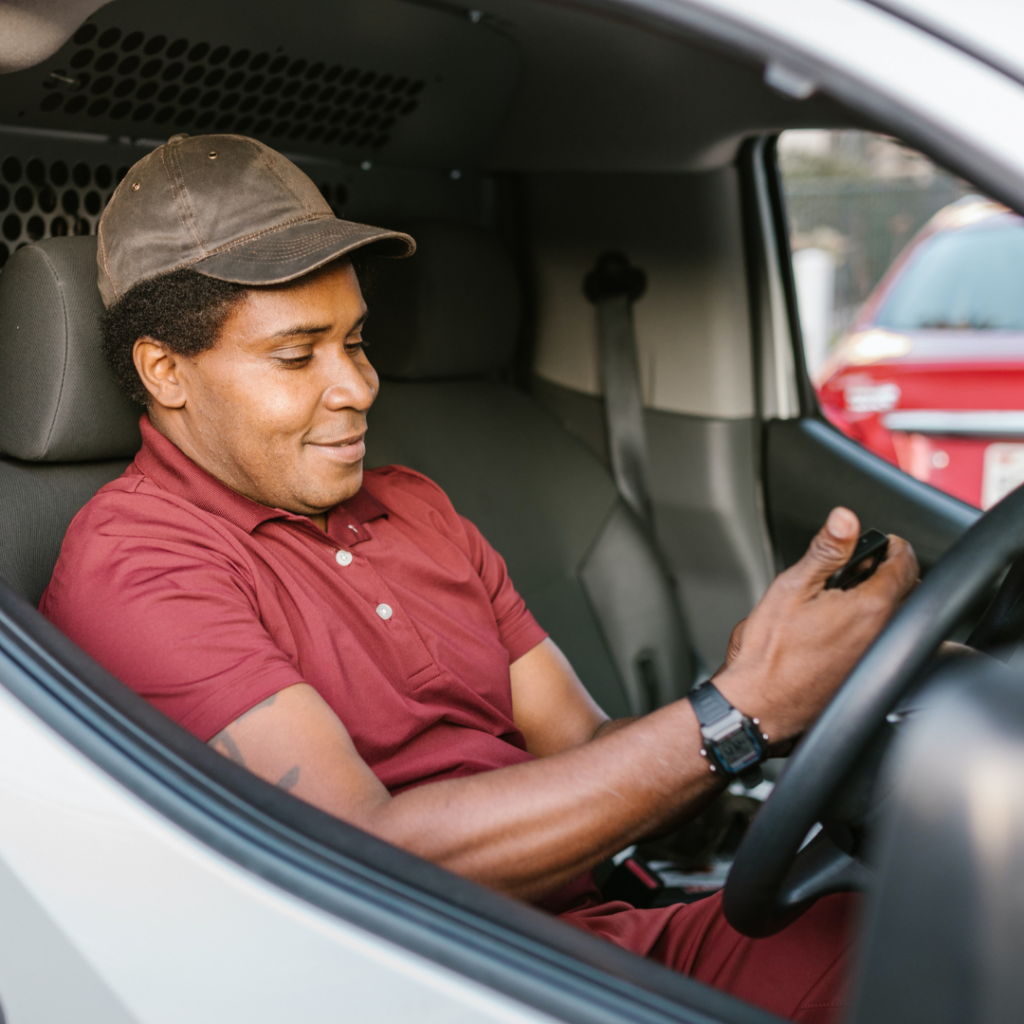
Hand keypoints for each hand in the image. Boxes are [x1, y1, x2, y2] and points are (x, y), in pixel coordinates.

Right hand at [713, 507, 918, 744]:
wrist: (759, 704)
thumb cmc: (769, 653)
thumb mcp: (792, 587)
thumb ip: (825, 550)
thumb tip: (845, 518)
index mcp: (870, 608)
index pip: (905, 564)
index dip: (894, 545)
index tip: (883, 541)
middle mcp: (883, 635)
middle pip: (908, 590)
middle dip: (890, 571)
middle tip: (862, 564)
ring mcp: (877, 658)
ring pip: (897, 618)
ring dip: (883, 599)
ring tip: (847, 594)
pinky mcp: (867, 675)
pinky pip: (884, 642)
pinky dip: (873, 627)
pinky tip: (840, 628)